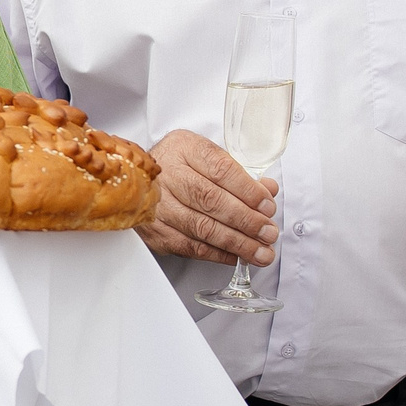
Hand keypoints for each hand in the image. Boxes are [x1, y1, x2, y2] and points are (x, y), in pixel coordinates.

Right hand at [140, 129, 277, 267]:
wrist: (137, 182)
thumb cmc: (180, 168)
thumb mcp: (208, 158)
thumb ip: (239, 174)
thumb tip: (269, 191)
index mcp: (183, 148)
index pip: (220, 169)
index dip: (248, 190)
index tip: (268, 205)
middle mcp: (167, 174)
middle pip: (211, 200)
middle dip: (246, 220)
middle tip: (268, 232)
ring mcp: (157, 205)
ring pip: (202, 228)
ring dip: (237, 243)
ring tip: (261, 251)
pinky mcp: (156, 231)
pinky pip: (191, 247)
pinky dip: (218, 254)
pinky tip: (237, 256)